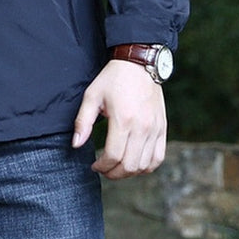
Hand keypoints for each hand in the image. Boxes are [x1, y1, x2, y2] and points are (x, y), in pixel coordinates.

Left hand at [72, 60, 166, 179]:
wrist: (139, 64)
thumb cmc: (113, 79)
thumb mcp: (92, 96)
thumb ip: (83, 121)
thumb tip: (76, 144)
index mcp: (123, 119)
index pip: (113, 155)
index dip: (102, 166)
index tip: (94, 165)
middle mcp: (142, 127)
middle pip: (130, 165)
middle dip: (114, 173)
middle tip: (104, 169)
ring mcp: (155, 129)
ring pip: (145, 165)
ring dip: (129, 172)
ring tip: (117, 167)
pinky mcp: (162, 128)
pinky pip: (158, 158)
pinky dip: (147, 167)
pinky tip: (135, 163)